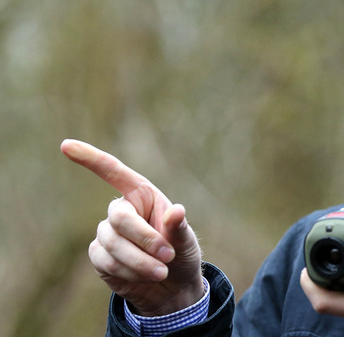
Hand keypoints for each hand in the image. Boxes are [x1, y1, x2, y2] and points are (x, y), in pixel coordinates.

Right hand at [61, 139, 203, 315]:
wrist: (171, 287)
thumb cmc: (181, 254)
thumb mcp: (186, 241)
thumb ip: (179, 227)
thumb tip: (177, 211)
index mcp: (142, 195)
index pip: (113, 172)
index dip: (91, 158)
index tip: (66, 145)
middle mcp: (121, 210)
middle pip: (119, 218)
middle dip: (144, 239)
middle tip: (168, 255)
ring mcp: (107, 233)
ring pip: (112, 244)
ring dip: (139, 261)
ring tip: (161, 271)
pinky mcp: (99, 256)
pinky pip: (107, 262)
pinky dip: (129, 272)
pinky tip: (144, 277)